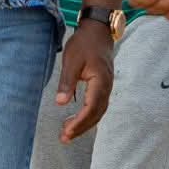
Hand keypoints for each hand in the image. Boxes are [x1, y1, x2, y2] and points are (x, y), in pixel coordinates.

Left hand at [54, 19, 115, 141]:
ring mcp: (107, 86)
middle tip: (64, 138)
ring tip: (68, 133)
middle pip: (97, 114)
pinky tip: (76, 119)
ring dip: (84, 124)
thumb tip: (60, 103)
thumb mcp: (71, 61)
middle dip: (81, 128)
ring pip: (98, 111)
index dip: (80, 122)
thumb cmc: (84, 43)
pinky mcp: (103, 86)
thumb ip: (67, 82)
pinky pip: (98, 105)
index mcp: (101, 81)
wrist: (98, 30)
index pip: (92, 108)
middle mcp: (107, 86)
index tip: (66, 131)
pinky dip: (88, 115)